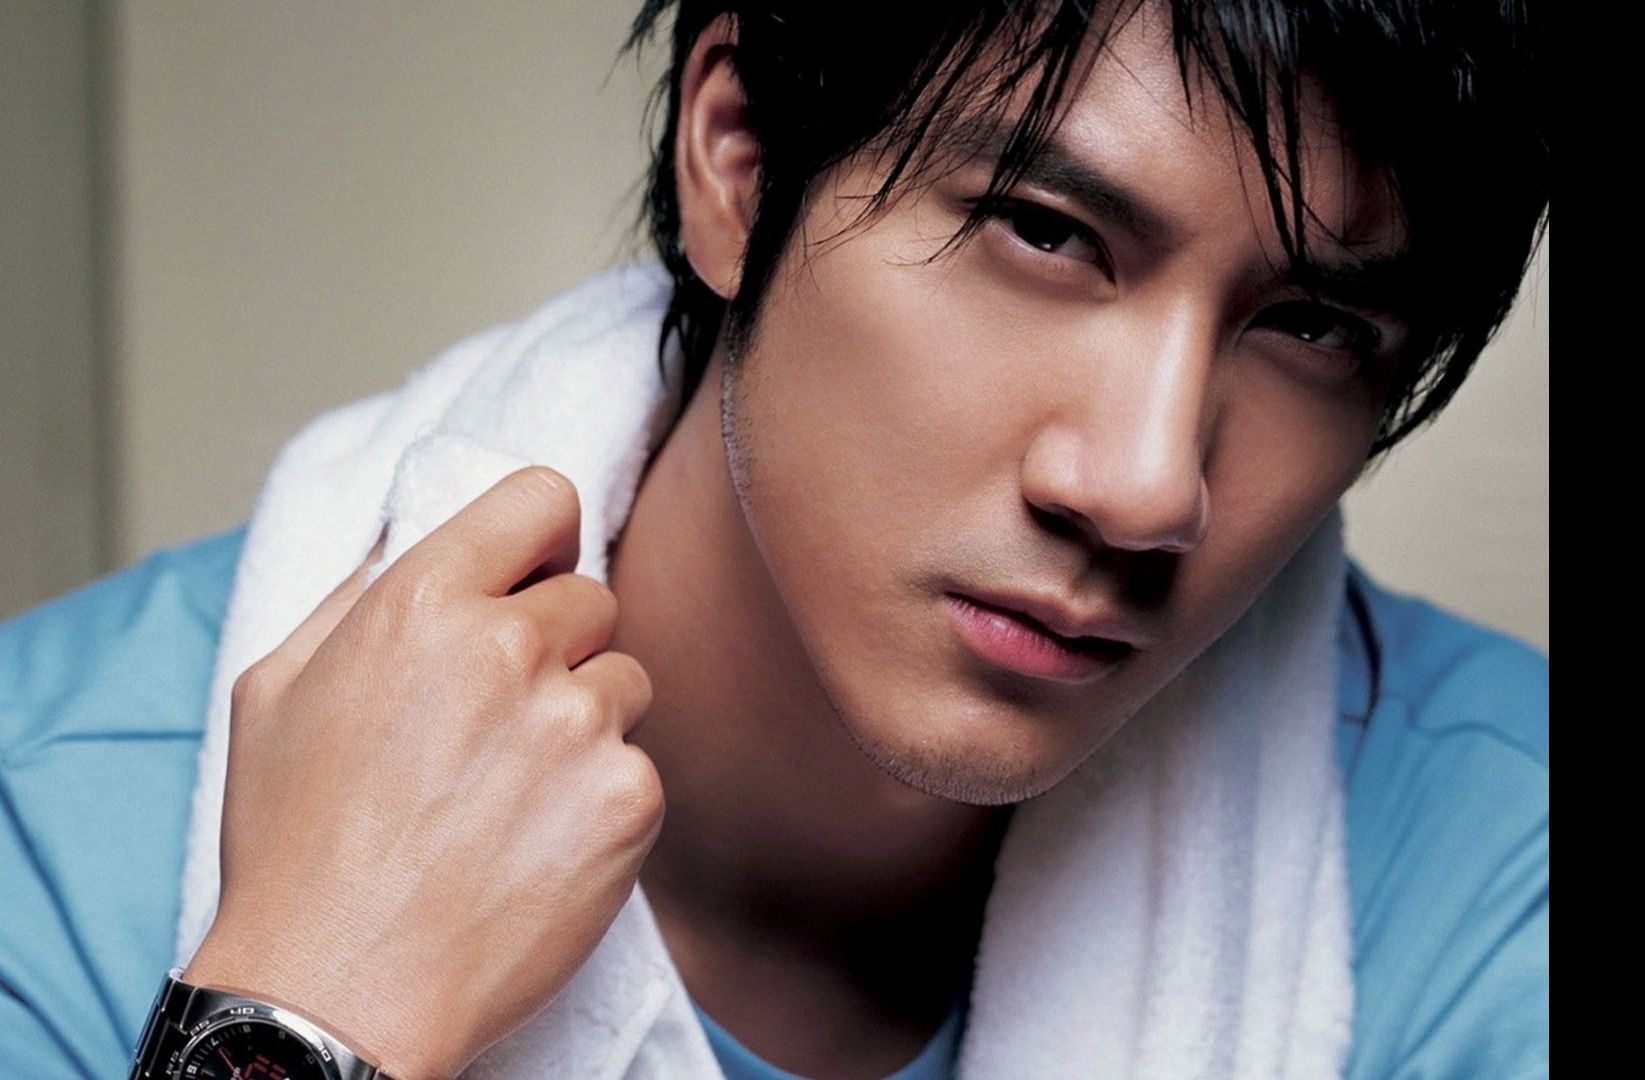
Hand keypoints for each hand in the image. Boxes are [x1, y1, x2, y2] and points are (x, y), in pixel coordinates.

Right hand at [182, 466, 662, 1079]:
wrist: (340, 996)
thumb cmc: (295, 850)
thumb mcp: (276, 692)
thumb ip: (355, 598)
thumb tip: (414, 544)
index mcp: (421, 604)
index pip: (542, 497)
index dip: (542, 537)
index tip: (534, 572)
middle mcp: (509, 647)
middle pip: (591, 597)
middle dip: (556, 645)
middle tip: (501, 720)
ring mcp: (578, 723)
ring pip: (623, 680)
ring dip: (585, 721)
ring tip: (513, 793)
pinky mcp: (629, 798)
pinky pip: (641, 764)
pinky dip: (604, 797)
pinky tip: (540, 843)